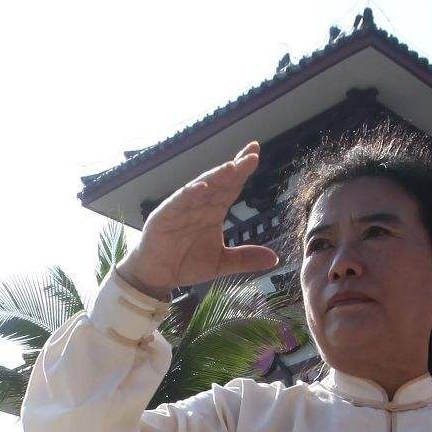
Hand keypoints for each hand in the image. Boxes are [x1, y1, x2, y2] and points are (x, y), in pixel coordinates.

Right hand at [117, 144, 280, 298]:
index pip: (230, 186)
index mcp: (213, 211)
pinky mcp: (165, 216)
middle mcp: (199, 205)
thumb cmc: (185, 264)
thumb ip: (245, 258)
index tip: (255, 155)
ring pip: (201, 188)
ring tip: (231, 167)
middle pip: (219, 182)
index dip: (242, 171)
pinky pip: (178, 202)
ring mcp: (181, 208)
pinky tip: (202, 187)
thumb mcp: (221, 263)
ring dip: (215, 177)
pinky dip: (189, 194)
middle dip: (234, 169)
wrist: (157, 276)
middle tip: (251, 155)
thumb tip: (274, 258)